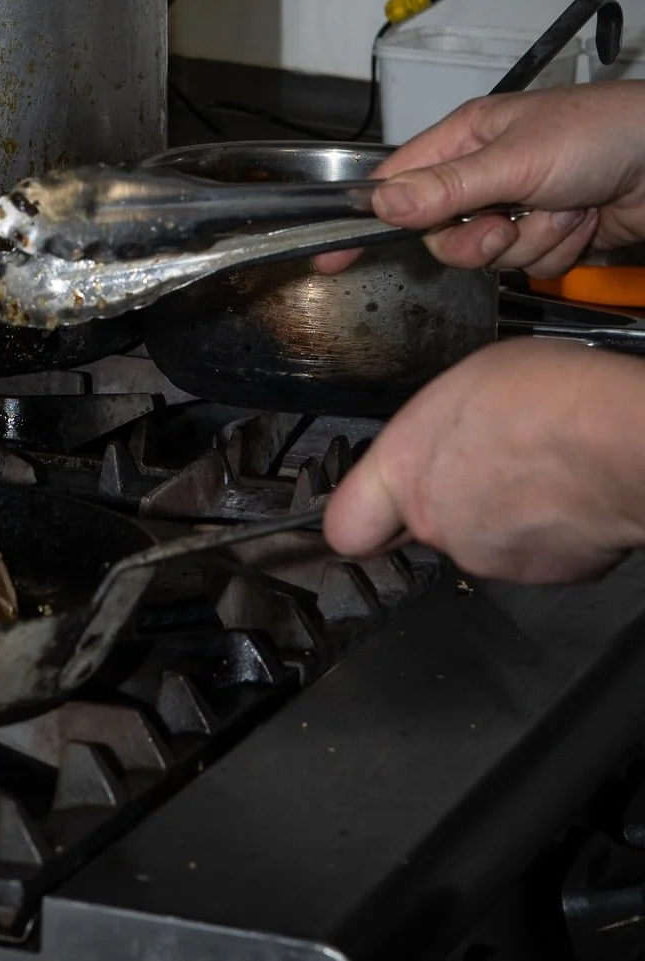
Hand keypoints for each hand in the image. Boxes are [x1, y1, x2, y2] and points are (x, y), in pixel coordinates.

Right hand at [316, 81, 644, 275]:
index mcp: (464, 139)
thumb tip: (382, 205)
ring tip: (564, 209)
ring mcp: (517, 206)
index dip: (367, 218)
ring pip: (488, 254)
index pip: (396, 183)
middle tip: (509, 220)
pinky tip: (584, 221)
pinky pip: (529, 265)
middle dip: (478, 236)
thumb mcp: (515, 159)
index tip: (330, 254)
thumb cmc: (599, 134)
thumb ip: (447, 187)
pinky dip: (558, 248)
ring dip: (531, 239)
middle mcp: (485, 174)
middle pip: (441, 232)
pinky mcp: (549, 234)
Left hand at [324, 339, 644, 582]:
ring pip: (482, 540)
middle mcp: (435, 524)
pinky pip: (532, 553)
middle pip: (428, 524)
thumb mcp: (464, 384)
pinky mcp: (545, 579)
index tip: (372, 508)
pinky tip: (565, 494)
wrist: (617, 440)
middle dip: (452, 500)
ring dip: (501, 515)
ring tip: (537, 471)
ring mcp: (488, 558)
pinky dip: (545, 533)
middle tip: (489, 462)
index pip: (346, 526)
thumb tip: (449, 438)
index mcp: (403, 470)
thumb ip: (435, 431)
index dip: (361, 518)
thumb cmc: (546, 396)